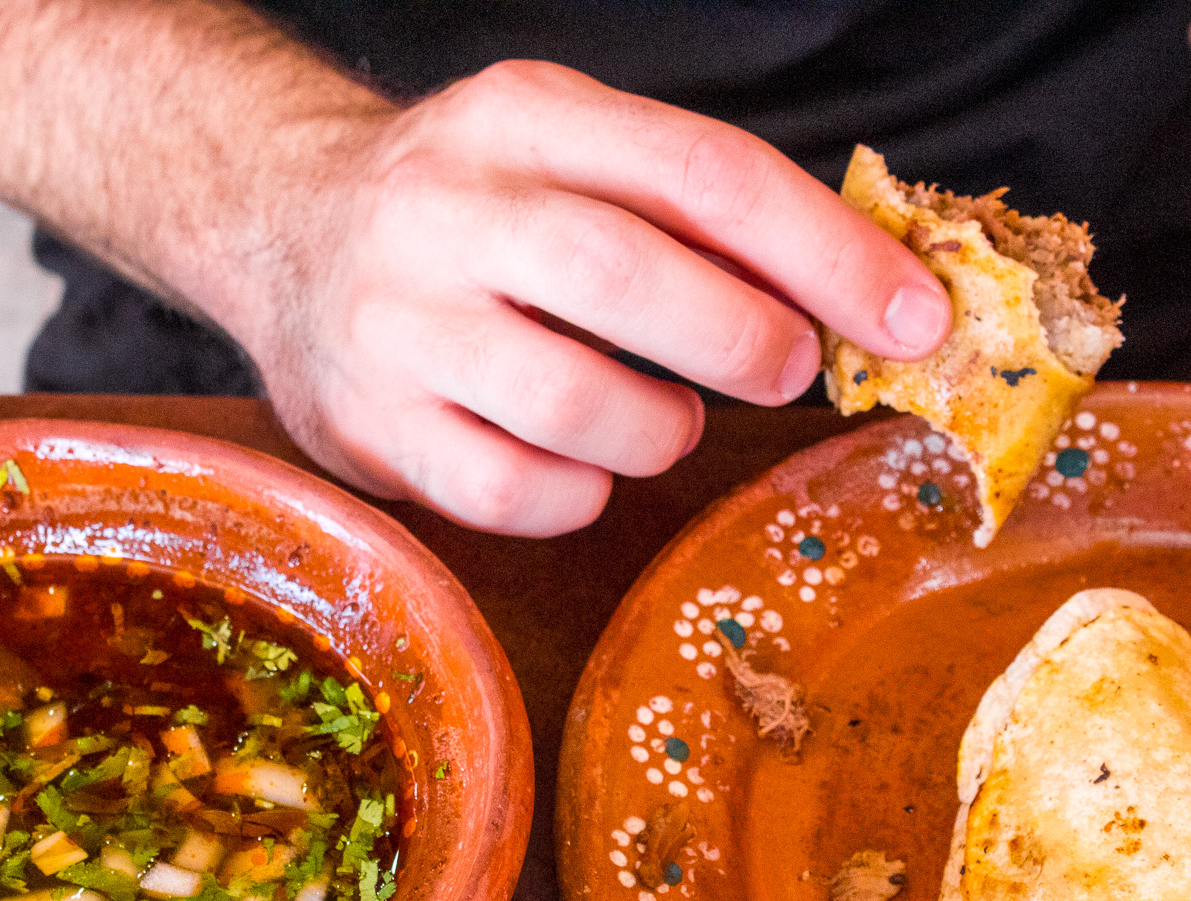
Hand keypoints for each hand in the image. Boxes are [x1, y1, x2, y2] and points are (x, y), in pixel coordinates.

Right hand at [209, 61, 949, 534]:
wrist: (277, 222)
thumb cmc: (475, 204)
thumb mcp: (572, 151)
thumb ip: (698, 210)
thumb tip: (871, 299)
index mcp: (525, 117)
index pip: (704, 174)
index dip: (828, 253)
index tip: (914, 319)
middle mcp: (447, 209)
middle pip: (630, 276)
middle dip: (746, 340)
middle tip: (787, 369)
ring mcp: (396, 323)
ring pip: (575, 403)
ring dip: (660, 428)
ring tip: (664, 414)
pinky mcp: (369, 427)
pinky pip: (515, 493)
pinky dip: (581, 492)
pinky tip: (581, 461)